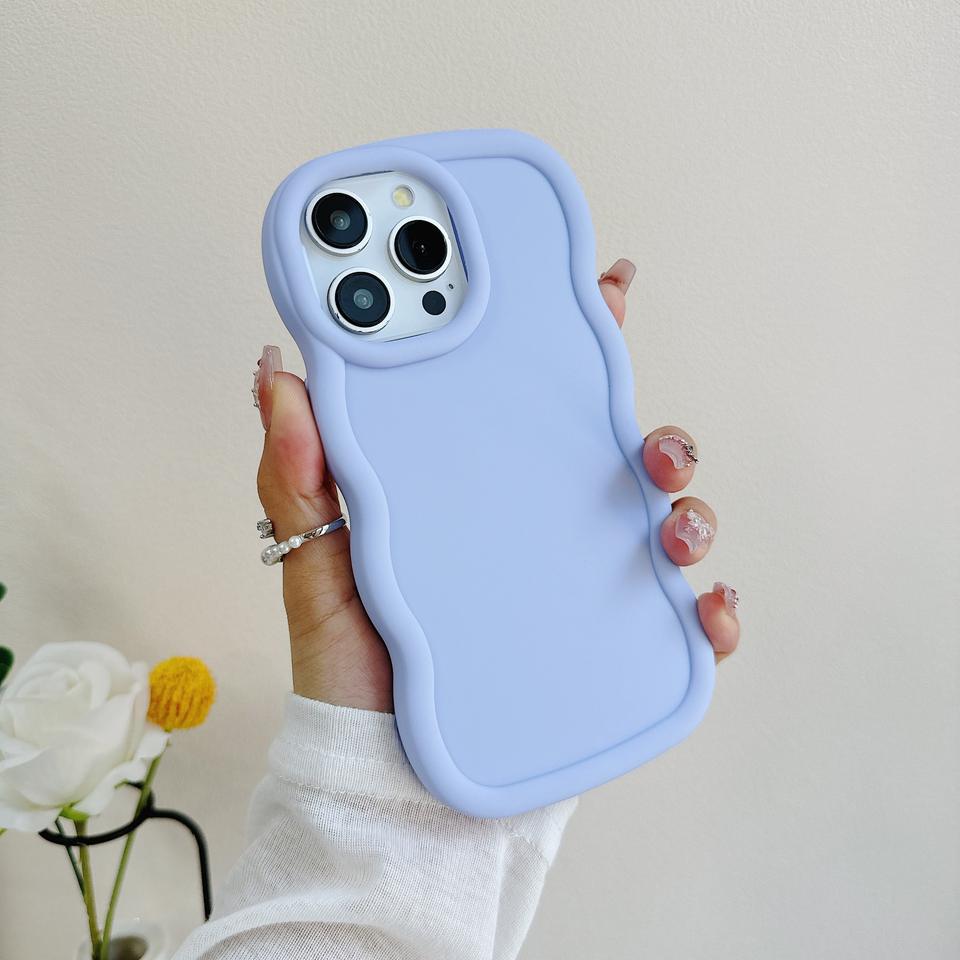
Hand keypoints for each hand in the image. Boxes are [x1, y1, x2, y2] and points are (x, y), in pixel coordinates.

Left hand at [254, 257, 738, 710]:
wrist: (384, 771)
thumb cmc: (356, 664)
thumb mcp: (317, 558)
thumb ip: (298, 470)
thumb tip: (276, 371)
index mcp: (483, 490)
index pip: (533, 404)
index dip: (574, 342)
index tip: (603, 291)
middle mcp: (540, 528)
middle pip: (622, 457)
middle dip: (659, 432)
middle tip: (648, 443)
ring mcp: (581, 586)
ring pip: (666, 525)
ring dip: (692, 510)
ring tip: (672, 526)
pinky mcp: (608, 650)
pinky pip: (679, 624)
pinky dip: (710, 611)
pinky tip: (705, 607)